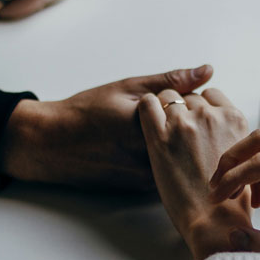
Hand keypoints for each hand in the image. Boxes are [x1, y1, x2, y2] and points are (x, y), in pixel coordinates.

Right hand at [0, 65, 212, 188]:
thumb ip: (170, 81)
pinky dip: (170, 160)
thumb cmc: (86, 113)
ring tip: (148, 133)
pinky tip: (145, 148)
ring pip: (183, 158)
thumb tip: (207, 71)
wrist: (52, 145)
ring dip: (182, 145)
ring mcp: (148, 176)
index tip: (177, 99)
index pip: (196, 114)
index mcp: (150, 127)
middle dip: (191, 126)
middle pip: (194, 139)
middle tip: (168, 115)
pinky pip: (170, 172)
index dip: (192, 104)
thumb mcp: (128, 88)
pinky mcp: (143, 189)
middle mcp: (152, 156)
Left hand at [138, 88, 251, 259]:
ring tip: (162, 132)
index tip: (195, 121)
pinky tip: (147, 123)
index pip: (212, 94)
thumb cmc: (230, 199)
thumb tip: (222, 131)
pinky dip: (146, 109)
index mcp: (234, 119)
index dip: (201, 106)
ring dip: (163, 110)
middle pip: (189, 96)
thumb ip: (233, 136)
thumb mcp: (244, 158)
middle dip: (182, 110)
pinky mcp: (160, 136)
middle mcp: (211, 116)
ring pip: (167, 96)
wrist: (214, 220)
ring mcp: (185, 123)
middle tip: (178, 133)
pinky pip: (147, 103)